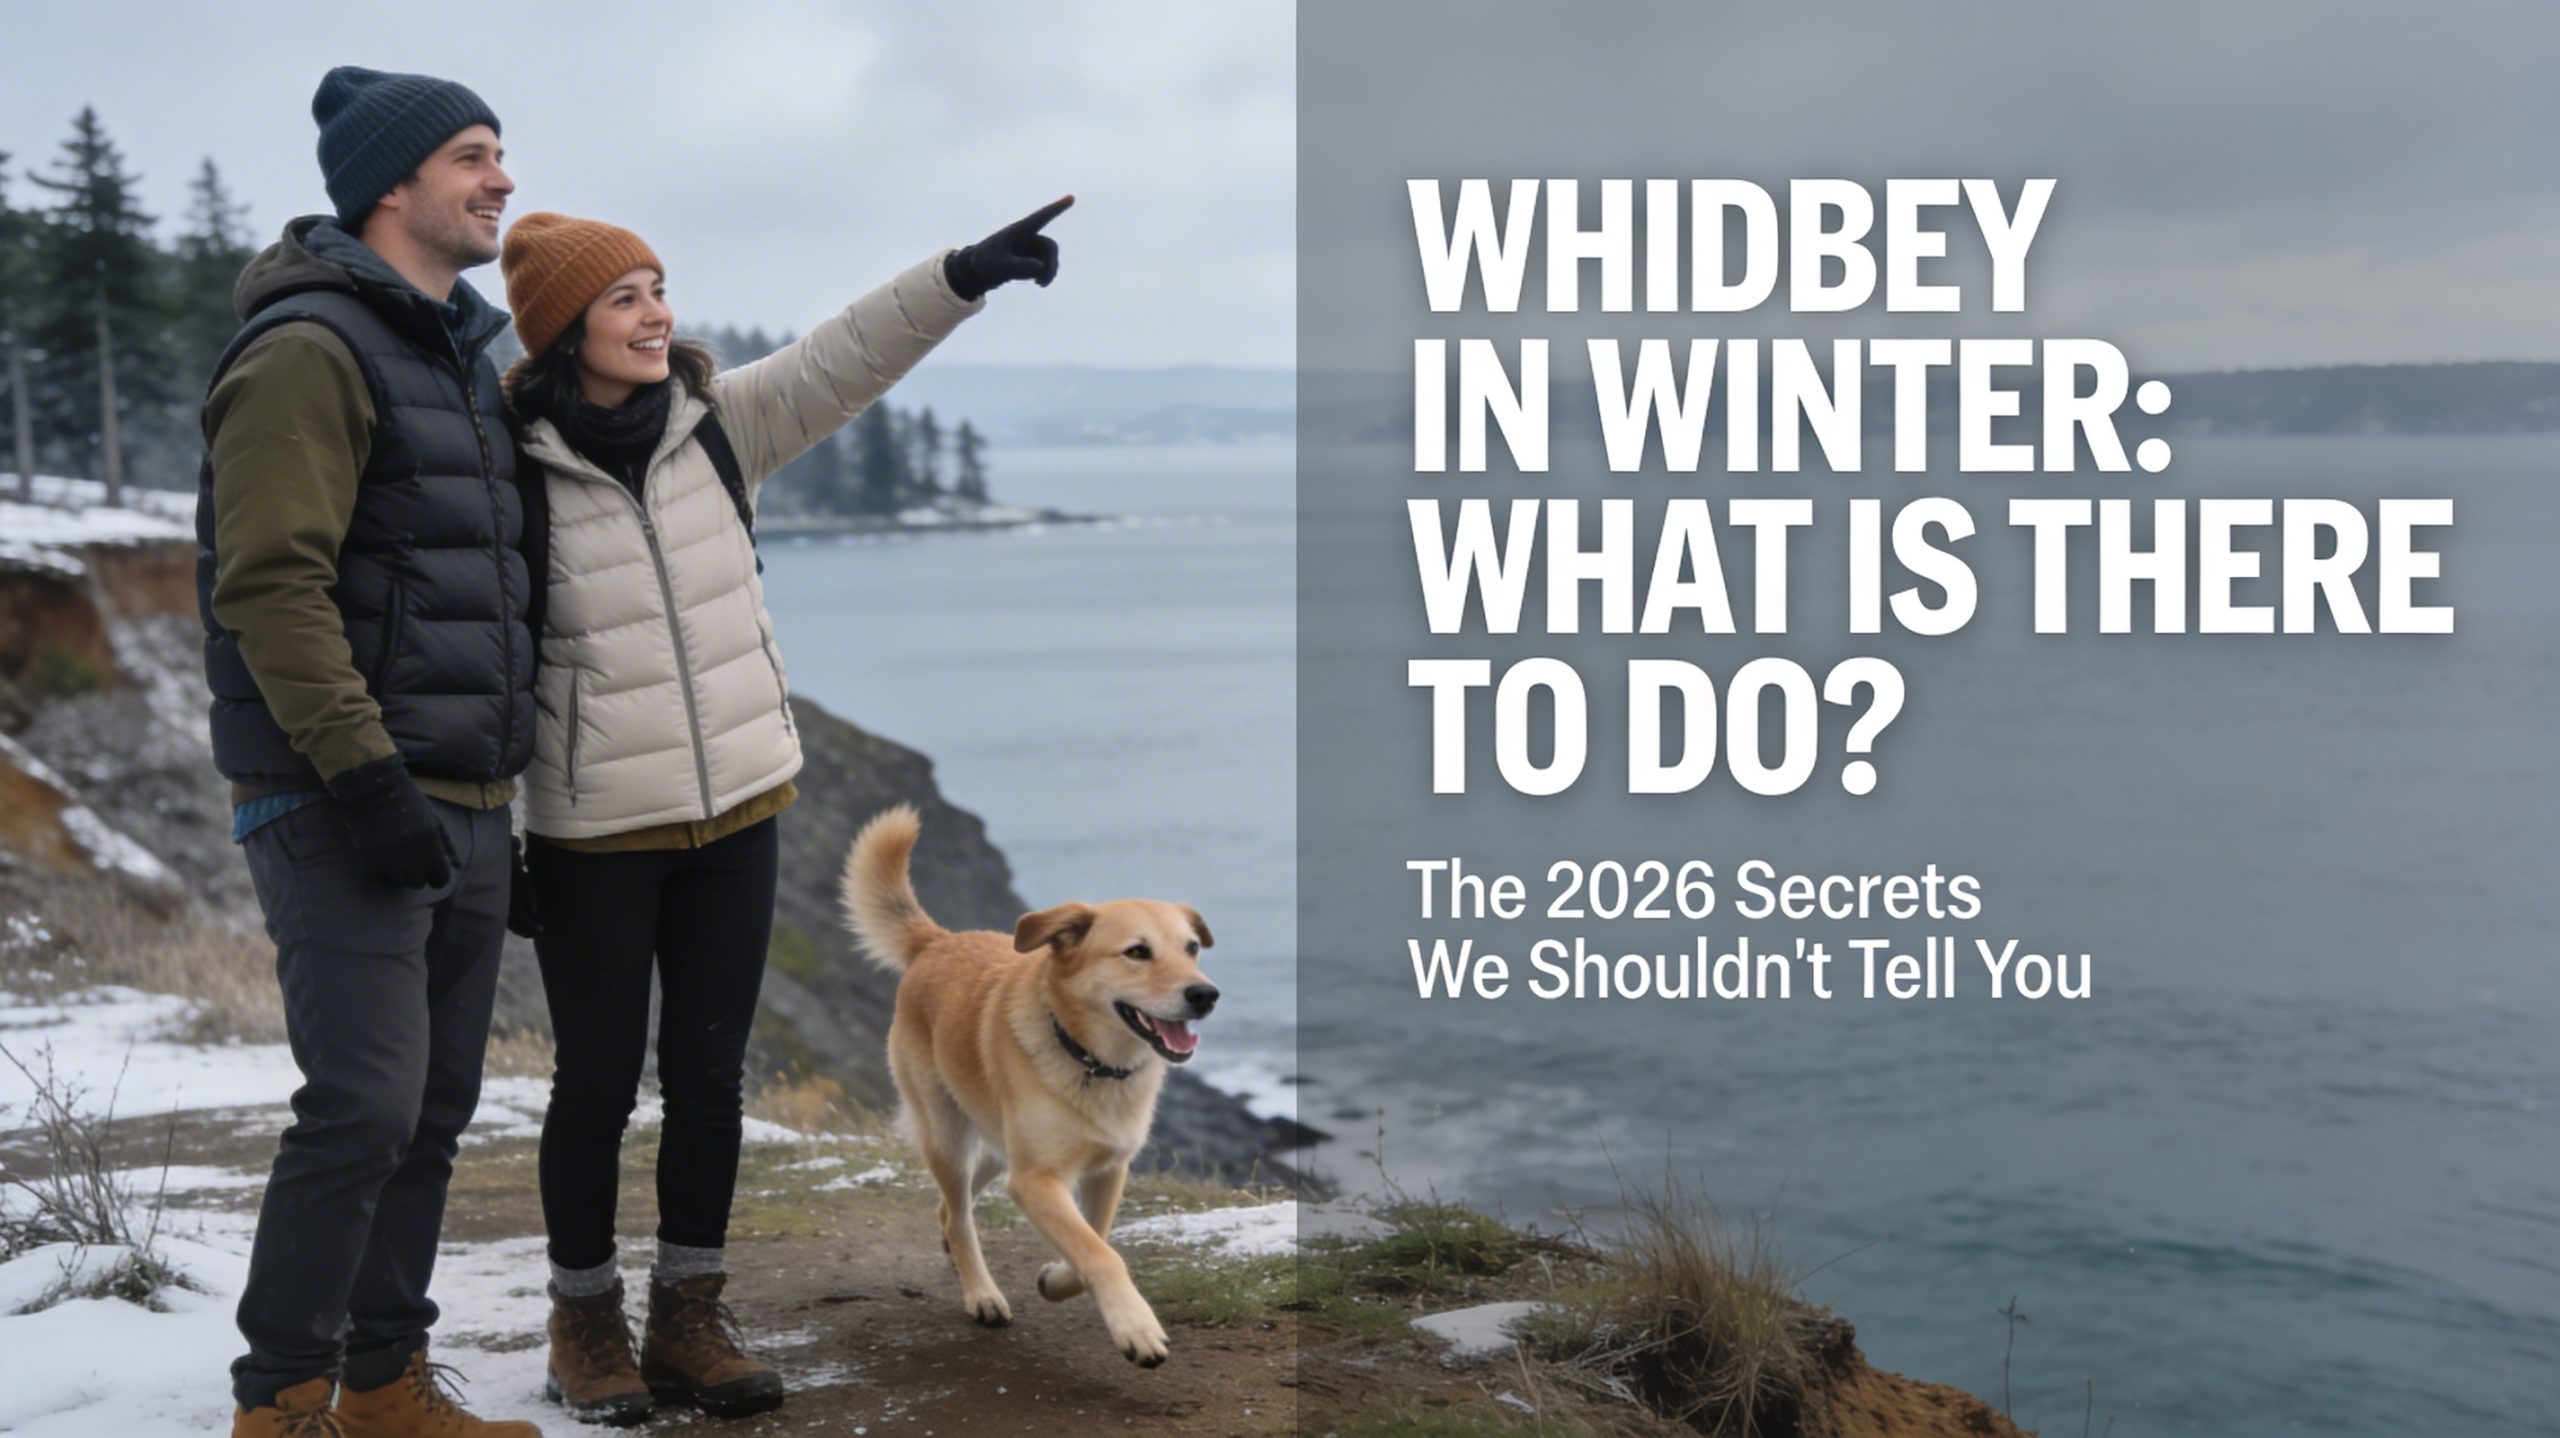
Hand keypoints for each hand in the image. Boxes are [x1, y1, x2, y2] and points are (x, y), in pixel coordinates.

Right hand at [324, 754, 454, 888]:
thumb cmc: (408, 801)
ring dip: (402, 876)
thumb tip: (457, 865)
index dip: (438, 877)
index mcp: (431, 842)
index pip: (441, 878)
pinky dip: (385, 874)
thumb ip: (446, 843)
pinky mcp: (370, 858)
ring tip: (400, 862)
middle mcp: (411, 854)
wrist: (373, 790)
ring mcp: (389, 857)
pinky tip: (386, 861)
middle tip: (415, 865)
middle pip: (420, 883)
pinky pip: (382, 878)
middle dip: (420, 877)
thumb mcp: (434, 819)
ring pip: (400, 883)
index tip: (434, 872)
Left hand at [943, 195, 1072, 299]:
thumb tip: (1040, 267)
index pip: (1041, 217)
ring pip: (1050, 259)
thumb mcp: (999, 265)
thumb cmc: (986, 262)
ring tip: (1040, 284)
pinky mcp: (1031, 259)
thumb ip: (1019, 266)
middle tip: (1041, 283)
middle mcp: (1029, 237)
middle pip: (1050, 247)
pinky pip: (1045, 267)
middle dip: (1050, 265)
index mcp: (1020, 230)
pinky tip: (1037, 282)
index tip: (1071, 197)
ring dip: (1049, 272)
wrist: (978, 270)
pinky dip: (1044, 275)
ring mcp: (1031, 248)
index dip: (1057, 208)